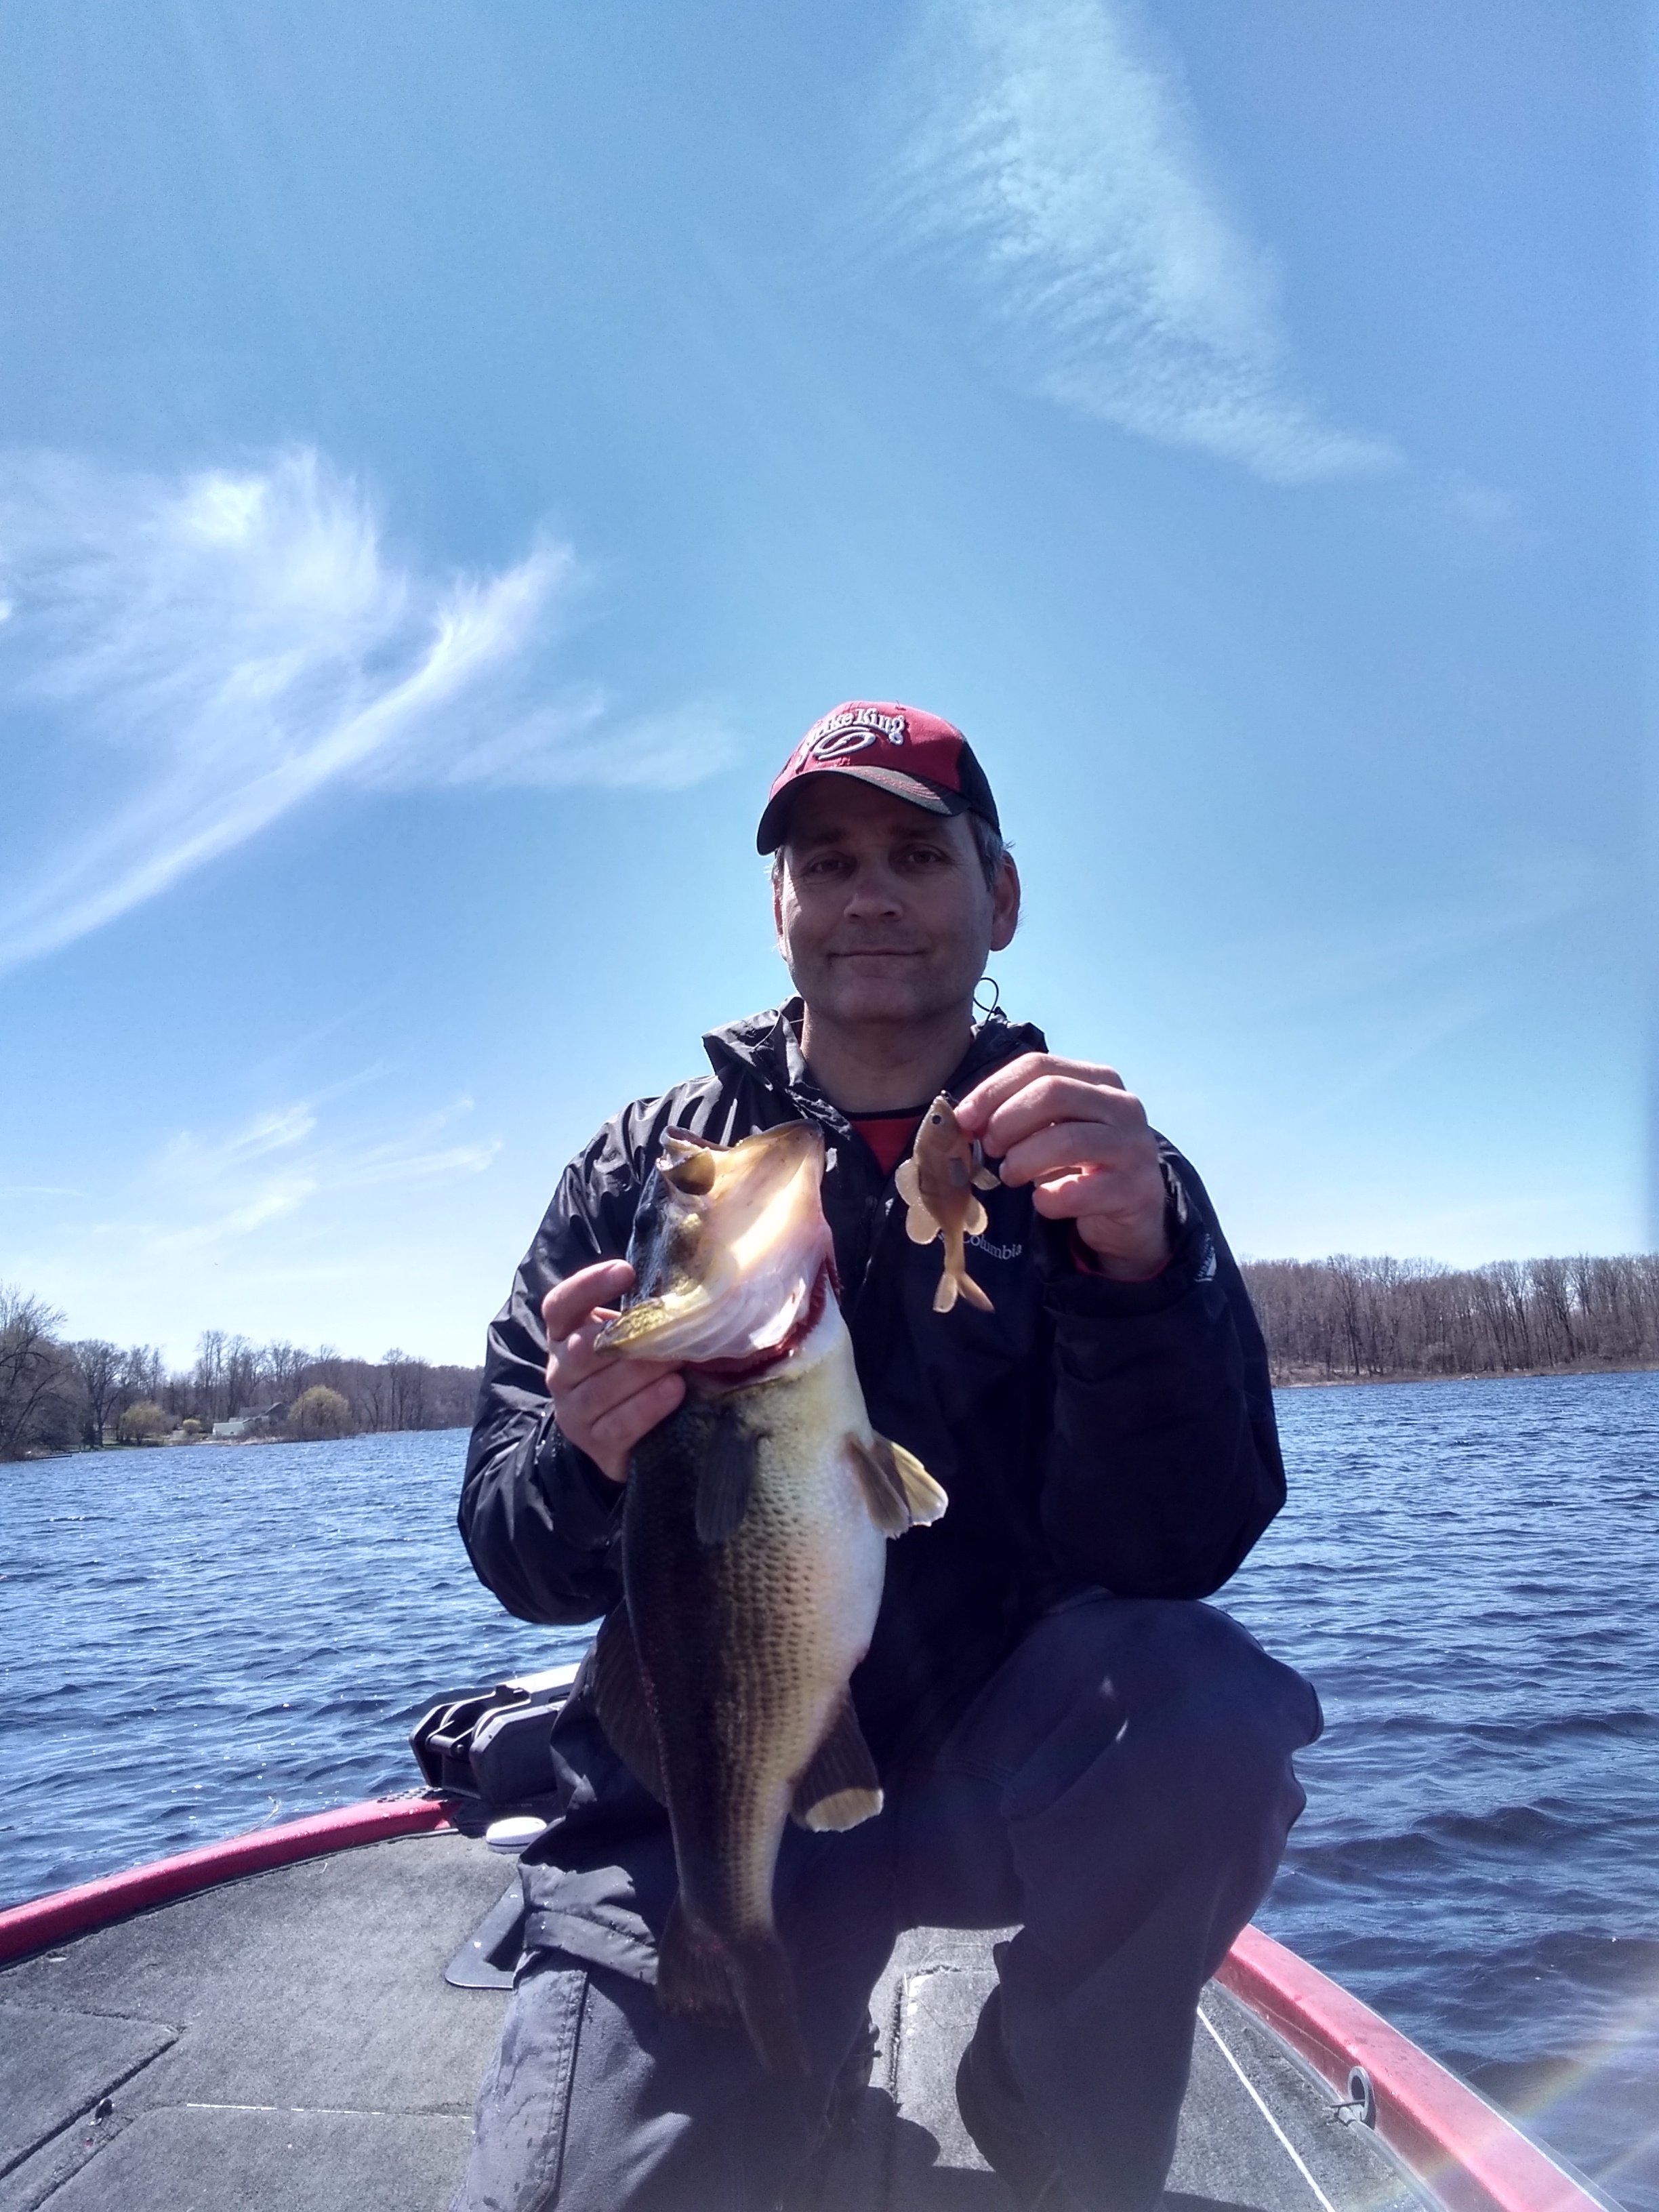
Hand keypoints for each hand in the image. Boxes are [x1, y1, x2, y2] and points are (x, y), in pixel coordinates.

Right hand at [541, 1260, 684, 1483]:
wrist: (630, 1435)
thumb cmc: (638, 1368)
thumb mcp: (634, 1336)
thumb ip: (645, 1313)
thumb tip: (692, 1285)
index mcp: (564, 1335)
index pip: (559, 1305)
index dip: (587, 1286)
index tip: (626, 1271)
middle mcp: (560, 1373)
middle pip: (581, 1350)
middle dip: (628, 1339)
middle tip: (672, 1328)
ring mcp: (573, 1413)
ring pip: (599, 1390)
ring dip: (642, 1372)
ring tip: (679, 1360)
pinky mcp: (595, 1446)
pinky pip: (618, 1426)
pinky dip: (648, 1407)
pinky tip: (675, 1391)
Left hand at [955, 1054, 1170, 1281]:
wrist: (1132, 1213)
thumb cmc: (1081, 1164)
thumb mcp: (1051, 1129)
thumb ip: (1016, 1116)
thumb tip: (963, 1120)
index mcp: (1098, 1080)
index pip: (1038, 1065)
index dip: (992, 1089)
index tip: (964, 1118)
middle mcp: (1122, 1105)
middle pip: (1052, 1093)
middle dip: (1006, 1121)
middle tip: (988, 1148)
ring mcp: (1133, 1146)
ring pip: (1067, 1140)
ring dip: (1023, 1160)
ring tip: (1009, 1175)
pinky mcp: (1135, 1190)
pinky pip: (1078, 1192)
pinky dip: (1048, 1200)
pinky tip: (1043, 1201)